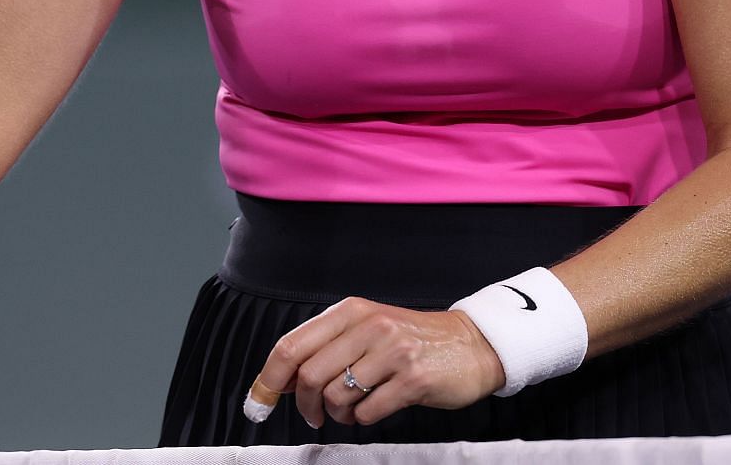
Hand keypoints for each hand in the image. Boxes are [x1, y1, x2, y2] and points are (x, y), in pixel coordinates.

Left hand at [247, 297, 504, 428]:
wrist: (471, 345)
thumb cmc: (413, 340)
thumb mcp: (366, 331)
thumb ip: (326, 349)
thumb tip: (283, 380)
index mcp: (350, 312)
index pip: (292, 345)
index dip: (269, 379)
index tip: (258, 403)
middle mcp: (368, 326)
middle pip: (310, 374)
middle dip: (305, 405)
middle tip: (313, 417)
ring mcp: (392, 351)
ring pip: (337, 396)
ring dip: (337, 414)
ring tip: (351, 410)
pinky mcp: (413, 379)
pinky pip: (368, 411)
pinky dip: (362, 419)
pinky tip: (373, 410)